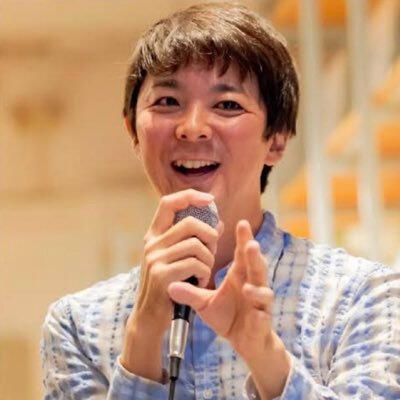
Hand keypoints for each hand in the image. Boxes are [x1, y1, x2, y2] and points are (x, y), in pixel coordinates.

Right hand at [120, 189, 218, 379]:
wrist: (151, 317)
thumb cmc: (170, 285)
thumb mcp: (178, 259)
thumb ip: (195, 240)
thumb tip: (218, 223)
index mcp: (154, 236)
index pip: (168, 202)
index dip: (190, 196)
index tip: (209, 199)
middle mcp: (152, 244)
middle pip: (190, 223)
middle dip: (209, 235)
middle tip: (212, 252)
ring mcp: (155, 259)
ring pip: (196, 245)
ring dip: (209, 260)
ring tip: (205, 273)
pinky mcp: (162, 275)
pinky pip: (195, 264)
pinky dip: (205, 274)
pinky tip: (199, 283)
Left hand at [168, 219, 272, 357]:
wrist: (244, 340)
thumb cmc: (227, 316)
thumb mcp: (205, 302)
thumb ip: (191, 291)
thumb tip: (169, 285)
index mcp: (240, 275)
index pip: (242, 253)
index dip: (243, 239)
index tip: (240, 223)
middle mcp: (253, 283)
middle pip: (255, 265)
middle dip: (253, 254)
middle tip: (250, 242)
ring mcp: (259, 300)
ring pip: (263, 287)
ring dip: (258, 280)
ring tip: (249, 276)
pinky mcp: (262, 318)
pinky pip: (262, 312)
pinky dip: (258, 308)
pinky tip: (254, 304)